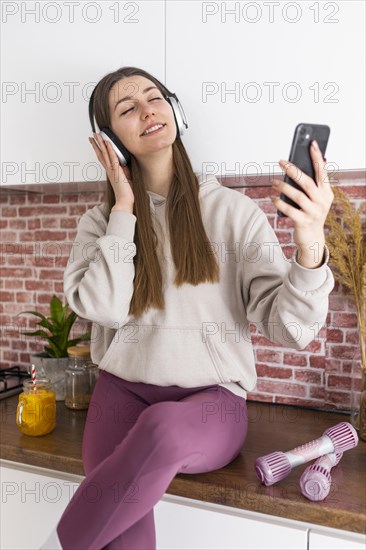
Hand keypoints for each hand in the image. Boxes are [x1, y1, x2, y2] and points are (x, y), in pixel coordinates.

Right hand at [89, 133, 134, 206]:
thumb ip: (124, 171)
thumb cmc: (126, 192)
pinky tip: (108, 143)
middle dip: (96, 144)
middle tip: (92, 135)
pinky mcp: (117, 171)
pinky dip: (110, 150)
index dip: (99, 149)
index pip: (103, 158)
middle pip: (101, 154)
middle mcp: (109, 170)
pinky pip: (113, 158)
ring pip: (104, 154)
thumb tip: (124, 164)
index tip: (95, 142)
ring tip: (97, 135)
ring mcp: (112, 170)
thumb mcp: (126, 178)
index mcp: (110, 171)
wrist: (124, 201)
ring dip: (101, 143)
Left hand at [271, 140, 333, 258]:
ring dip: (283, 186)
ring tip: (273, 181)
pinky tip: (273, 197)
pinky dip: (279, 202)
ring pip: (297, 195)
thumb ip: (311, 185)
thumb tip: (297, 168)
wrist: (312, 239)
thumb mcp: (315, 199)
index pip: (322, 171)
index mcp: (327, 193)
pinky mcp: (303, 222)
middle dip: (293, 170)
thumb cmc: (310, 214)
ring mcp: (313, 212)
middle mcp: (322, 201)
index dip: (317, 156)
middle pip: (307, 182)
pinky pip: (289, 209)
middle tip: (281, 161)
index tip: (311, 143)